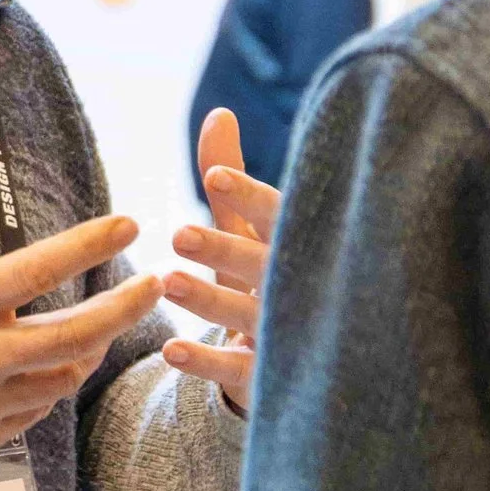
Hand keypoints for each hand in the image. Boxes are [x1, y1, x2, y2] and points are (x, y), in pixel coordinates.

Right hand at [0, 140, 164, 490]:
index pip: (39, 268)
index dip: (91, 244)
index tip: (127, 223)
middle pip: (77, 333)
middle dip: (126, 307)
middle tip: (157, 284)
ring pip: (64, 376)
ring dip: (92, 347)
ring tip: (105, 323)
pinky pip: (36, 409)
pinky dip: (53, 384)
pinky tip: (54, 366)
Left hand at [161, 108, 279, 411]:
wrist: (321, 360)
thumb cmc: (273, 277)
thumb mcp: (253, 230)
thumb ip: (232, 180)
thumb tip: (217, 113)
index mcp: (296, 244)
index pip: (279, 215)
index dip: (250, 196)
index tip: (216, 176)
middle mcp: (299, 286)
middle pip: (262, 264)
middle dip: (223, 248)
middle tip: (179, 234)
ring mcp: (288, 334)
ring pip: (249, 315)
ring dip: (209, 299)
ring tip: (169, 282)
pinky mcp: (271, 377)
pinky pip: (239, 370)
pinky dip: (206, 361)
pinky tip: (171, 351)